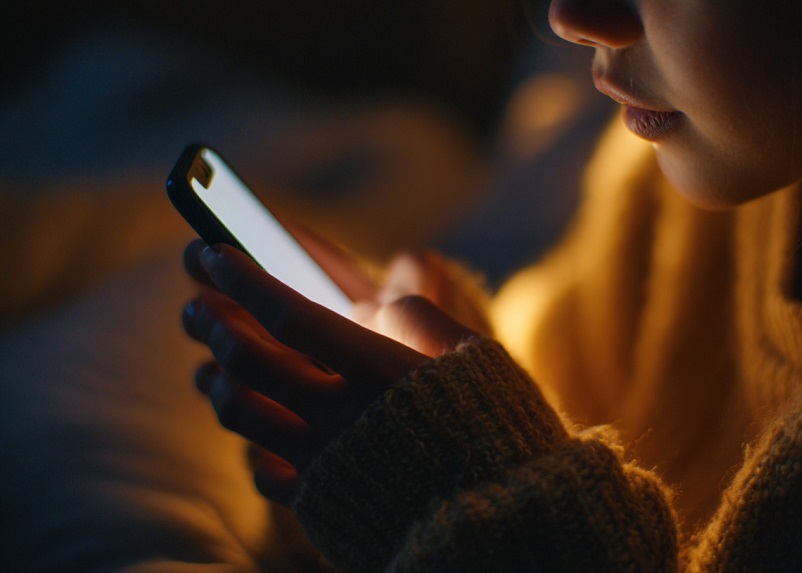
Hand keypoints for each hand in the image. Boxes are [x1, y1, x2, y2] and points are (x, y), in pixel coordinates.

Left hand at [181, 240, 476, 502]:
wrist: (497, 517)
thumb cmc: (493, 427)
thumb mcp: (473, 359)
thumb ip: (427, 315)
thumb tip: (400, 278)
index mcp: (378, 371)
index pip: (291, 314)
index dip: (246, 279)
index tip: (213, 250)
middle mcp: (339, 413)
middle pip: (250, 359)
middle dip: (213, 322)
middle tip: (197, 304)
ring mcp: (324, 459)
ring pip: (242, 412)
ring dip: (215, 381)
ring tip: (208, 364)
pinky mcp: (323, 501)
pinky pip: (265, 474)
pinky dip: (249, 447)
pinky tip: (251, 435)